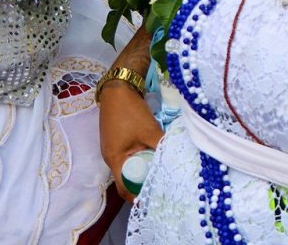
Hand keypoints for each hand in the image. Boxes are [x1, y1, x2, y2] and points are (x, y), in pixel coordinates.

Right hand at [99, 82, 164, 201]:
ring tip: (160, 171)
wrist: (118, 89)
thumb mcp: (150, 131)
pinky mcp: (118, 140)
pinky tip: (154, 155)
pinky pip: (129, 155)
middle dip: (142, 183)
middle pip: (127, 178)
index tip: (153, 197)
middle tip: (161, 185)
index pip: (124, 188)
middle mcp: (111, 157)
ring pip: (129, 166)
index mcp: (114, 159)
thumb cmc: (130, 112)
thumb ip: (162, 146)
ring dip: (143, 169)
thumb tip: (177, 158)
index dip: (137, 196)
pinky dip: (140, 158)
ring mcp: (113, 148)